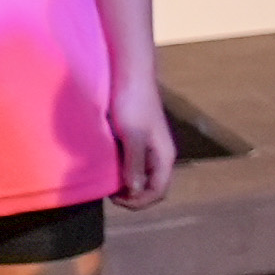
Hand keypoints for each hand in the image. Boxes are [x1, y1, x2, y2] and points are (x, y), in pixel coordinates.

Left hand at [109, 74, 178, 210]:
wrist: (131, 73)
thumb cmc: (133, 102)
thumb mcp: (133, 136)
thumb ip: (135, 164)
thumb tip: (135, 190)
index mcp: (165, 155)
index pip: (159, 191)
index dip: (139, 201)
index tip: (115, 198)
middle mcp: (161, 153)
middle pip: (153, 186)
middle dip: (134, 195)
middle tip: (110, 193)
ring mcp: (151, 146)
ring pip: (143, 176)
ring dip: (128, 183)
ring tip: (109, 181)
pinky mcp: (140, 138)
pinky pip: (135, 163)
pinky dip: (124, 170)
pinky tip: (110, 165)